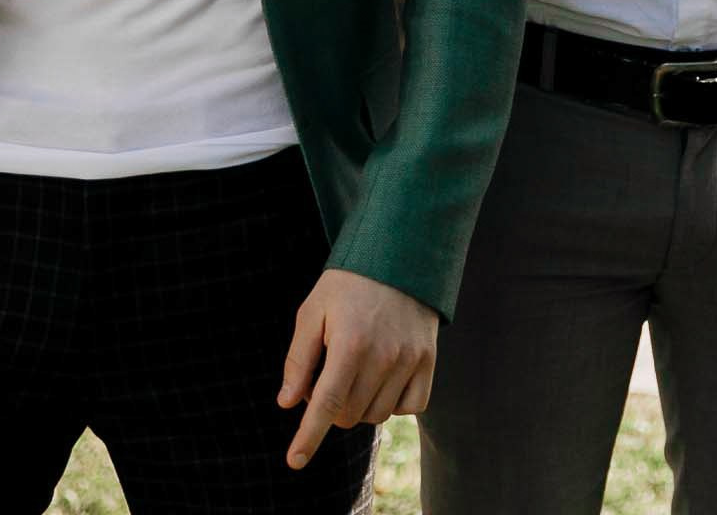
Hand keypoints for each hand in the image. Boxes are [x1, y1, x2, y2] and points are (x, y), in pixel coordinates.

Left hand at [278, 268, 439, 469]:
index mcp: (350, 343)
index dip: (309, 436)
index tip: (295, 461)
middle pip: (348, 414)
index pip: (326, 404)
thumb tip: (288, 403)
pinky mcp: (429, 360)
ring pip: (377, 415)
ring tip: (355, 372)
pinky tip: (383, 379)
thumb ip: (299, 359)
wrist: (401, 255)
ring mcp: (410, 360)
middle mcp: (383, 356)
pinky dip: (393, 403)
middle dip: (331, 407)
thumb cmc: (348, 285)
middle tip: (328, 375)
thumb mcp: (313, 311)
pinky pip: (410, 407)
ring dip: (360, 406)